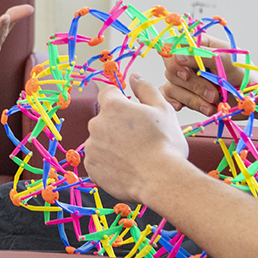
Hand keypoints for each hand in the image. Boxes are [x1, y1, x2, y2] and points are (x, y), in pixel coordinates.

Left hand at [83, 73, 192, 202]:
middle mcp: (97, 124)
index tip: (132, 113)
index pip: (108, 93)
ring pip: (100, 140)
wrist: (161, 180)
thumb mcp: (162, 109)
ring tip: (134, 156)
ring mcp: (92, 147)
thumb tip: (134, 77)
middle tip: (138, 138)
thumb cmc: (165, 144)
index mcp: (113, 106)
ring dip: (112, 144)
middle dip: (117, 125)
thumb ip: (145, 89)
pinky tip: (126, 167)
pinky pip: (98, 160)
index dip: (121, 101)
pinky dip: (108, 163)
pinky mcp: (92, 167)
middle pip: (104, 118)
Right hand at [162, 35, 245, 113]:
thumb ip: (201, 56)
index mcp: (198, 46)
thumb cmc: (243, 74)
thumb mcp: (226, 61)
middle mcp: (189, 61)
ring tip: (212, 103)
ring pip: (172, 86)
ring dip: (192, 98)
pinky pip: (170, 98)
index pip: (173, 47)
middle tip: (212, 93)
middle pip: (171, 69)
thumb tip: (177, 56)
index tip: (187, 74)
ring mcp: (187, 80)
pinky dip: (178, 103)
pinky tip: (186, 106)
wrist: (252, 99)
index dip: (175, 61)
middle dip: (192, 85)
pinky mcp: (186, 95)